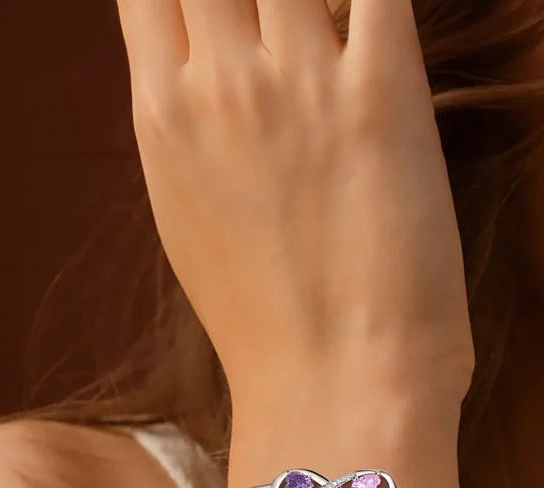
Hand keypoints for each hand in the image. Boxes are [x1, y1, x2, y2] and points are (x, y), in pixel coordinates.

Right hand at [114, 0, 475, 407]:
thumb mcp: (195, 225)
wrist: (336, 392)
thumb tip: (210, 80)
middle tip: (286, 19)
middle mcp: (217, 82)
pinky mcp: (381, 97)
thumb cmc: (273, 332)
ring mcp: (297, 83)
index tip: (225, 3)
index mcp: (162, 116)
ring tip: (332, 29)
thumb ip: (196, 137)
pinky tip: (375, 13)